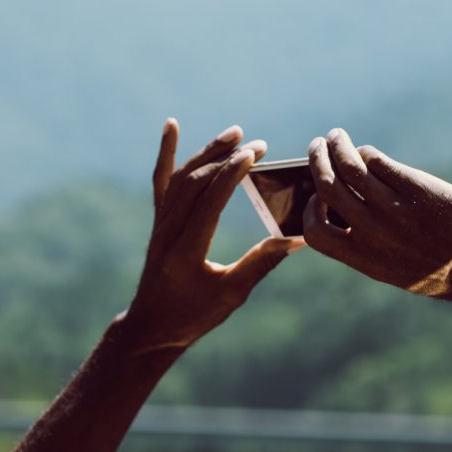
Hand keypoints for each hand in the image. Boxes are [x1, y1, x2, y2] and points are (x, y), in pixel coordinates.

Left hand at [123, 119, 302, 350]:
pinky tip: (172, 125)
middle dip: (226, 159)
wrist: (153, 326)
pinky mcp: (159, 223)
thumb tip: (298, 238)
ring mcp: (160, 226)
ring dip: (208, 153)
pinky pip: (162, 182)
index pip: (209, 201)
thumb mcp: (232, 294)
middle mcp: (168, 233)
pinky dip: (167, 153)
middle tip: (258, 145)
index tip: (255, 153)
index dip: (232, 174)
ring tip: (235, 133)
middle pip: (195, 184)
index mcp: (186, 252)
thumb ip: (262, 263)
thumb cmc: (194, 315)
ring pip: (180, 179)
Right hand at [303, 129, 451, 302]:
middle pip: (327, 187)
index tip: (316, 197)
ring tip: (337, 136)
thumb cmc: (441, 271)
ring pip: (350, 167)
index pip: (313, 231)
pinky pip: (379, 163)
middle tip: (317, 146)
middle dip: (317, 162)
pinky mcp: (415, 187)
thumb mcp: (394, 269)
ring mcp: (392, 207)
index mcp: (361, 257)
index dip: (309, 210)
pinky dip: (368, 153)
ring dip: (337, 145)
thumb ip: (367, 245)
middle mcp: (371, 231)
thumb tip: (347, 211)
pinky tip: (369, 152)